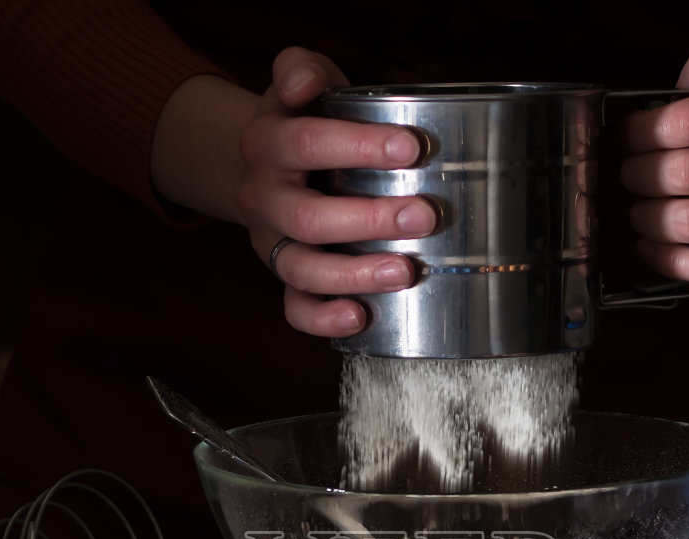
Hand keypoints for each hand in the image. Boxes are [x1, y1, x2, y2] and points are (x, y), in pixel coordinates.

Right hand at [238, 48, 437, 336]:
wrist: (271, 164)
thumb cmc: (307, 121)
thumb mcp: (304, 83)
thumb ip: (302, 69)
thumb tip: (305, 81)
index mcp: (267, 144)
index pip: (306, 143)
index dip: (357, 146)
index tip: (412, 148)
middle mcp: (262, 198)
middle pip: (307, 217)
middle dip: (369, 218)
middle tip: (426, 214)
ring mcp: (272, 243)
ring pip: (300, 269)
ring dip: (354, 274)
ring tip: (405, 271)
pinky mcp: (286, 278)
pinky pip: (294, 308)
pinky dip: (324, 318)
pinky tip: (361, 316)